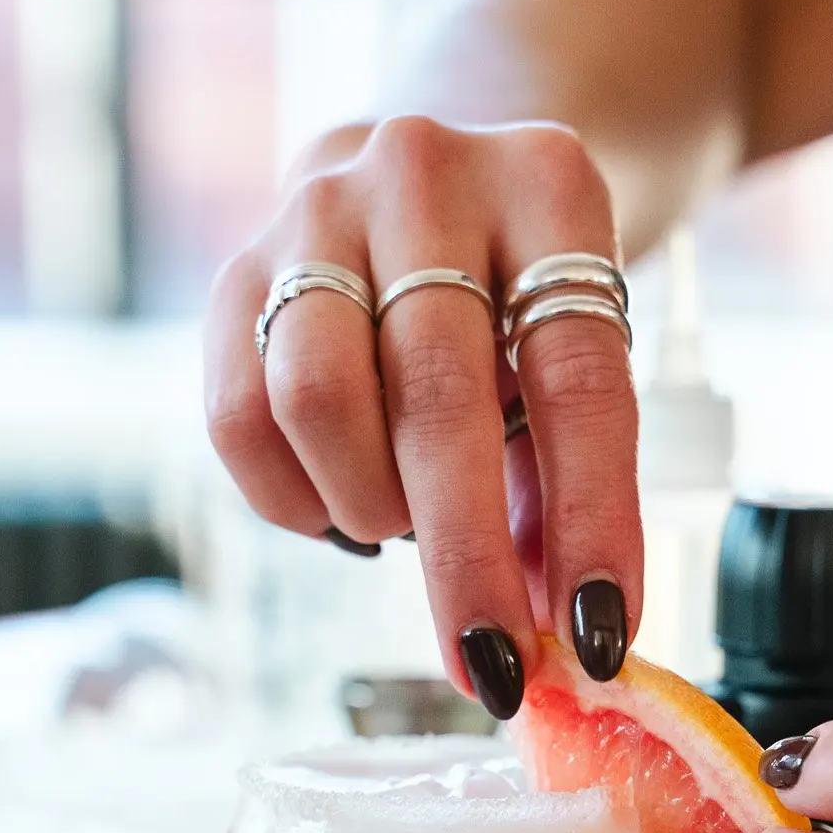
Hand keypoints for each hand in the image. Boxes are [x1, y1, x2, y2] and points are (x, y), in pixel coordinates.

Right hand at [202, 117, 639, 717]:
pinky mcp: (233, 268)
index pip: (577, 378)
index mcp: (547, 186)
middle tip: (492, 665)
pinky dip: (294, 499)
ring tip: (406, 525)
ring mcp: (313, 209)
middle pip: (439, 399)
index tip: (599, 633)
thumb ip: (566, 481)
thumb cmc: (522, 291)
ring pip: (318, 401)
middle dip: (469, 561)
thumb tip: (563, 637)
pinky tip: (342, 506)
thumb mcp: (572, 353)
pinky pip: (238, 417)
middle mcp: (423, 174)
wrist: (433, 166)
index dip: (591, 520)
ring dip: (372, 508)